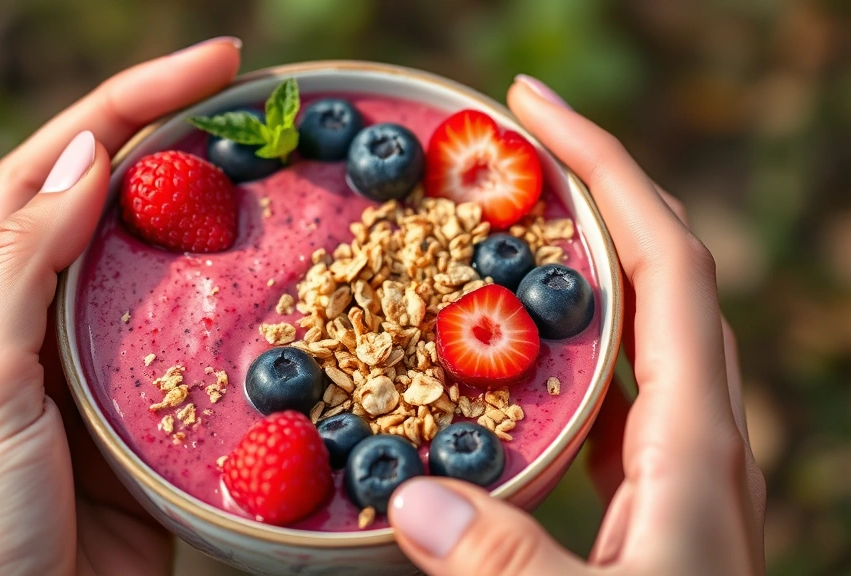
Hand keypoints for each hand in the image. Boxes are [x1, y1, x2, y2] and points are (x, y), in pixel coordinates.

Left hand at [0, 38, 240, 574]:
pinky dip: (246, 317)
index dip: (127, 104)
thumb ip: (22, 267)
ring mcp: (110, 375)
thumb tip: (88, 157)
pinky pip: (207, 352)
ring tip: (284, 184)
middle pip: (119, 204)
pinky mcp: (158, 426)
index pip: (54, 169)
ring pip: (170, 273)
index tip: (214, 67)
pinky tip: (286, 302)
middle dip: (183, 141)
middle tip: (264, 111)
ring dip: (220, 222)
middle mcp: (52, 325)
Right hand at [388, 76, 766, 575]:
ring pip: (630, 328)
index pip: (665, 265)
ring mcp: (671, 466)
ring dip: (570, 262)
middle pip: (656, 273)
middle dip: (588, 190)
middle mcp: (695, 436)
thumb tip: (410, 501)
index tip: (532, 109)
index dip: (606, 172)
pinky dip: (553, 347)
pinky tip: (497, 357)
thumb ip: (508, 568)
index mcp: (697, 445)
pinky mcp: (641, 498)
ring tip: (492, 229)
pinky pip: (603, 390)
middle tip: (502, 151)